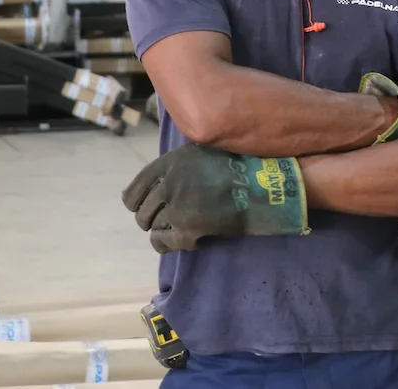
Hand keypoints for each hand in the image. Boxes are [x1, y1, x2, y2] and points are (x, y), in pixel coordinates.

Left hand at [121, 144, 309, 253]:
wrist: (264, 186)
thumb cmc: (235, 167)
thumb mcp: (199, 153)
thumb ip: (173, 167)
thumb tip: (148, 188)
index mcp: (169, 163)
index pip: (133, 192)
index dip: (137, 203)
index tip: (147, 207)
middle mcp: (169, 184)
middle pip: (142, 213)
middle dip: (153, 217)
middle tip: (170, 218)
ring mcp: (178, 208)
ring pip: (153, 227)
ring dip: (165, 228)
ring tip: (183, 224)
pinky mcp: (188, 230)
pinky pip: (162, 242)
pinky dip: (168, 242)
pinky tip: (184, 237)